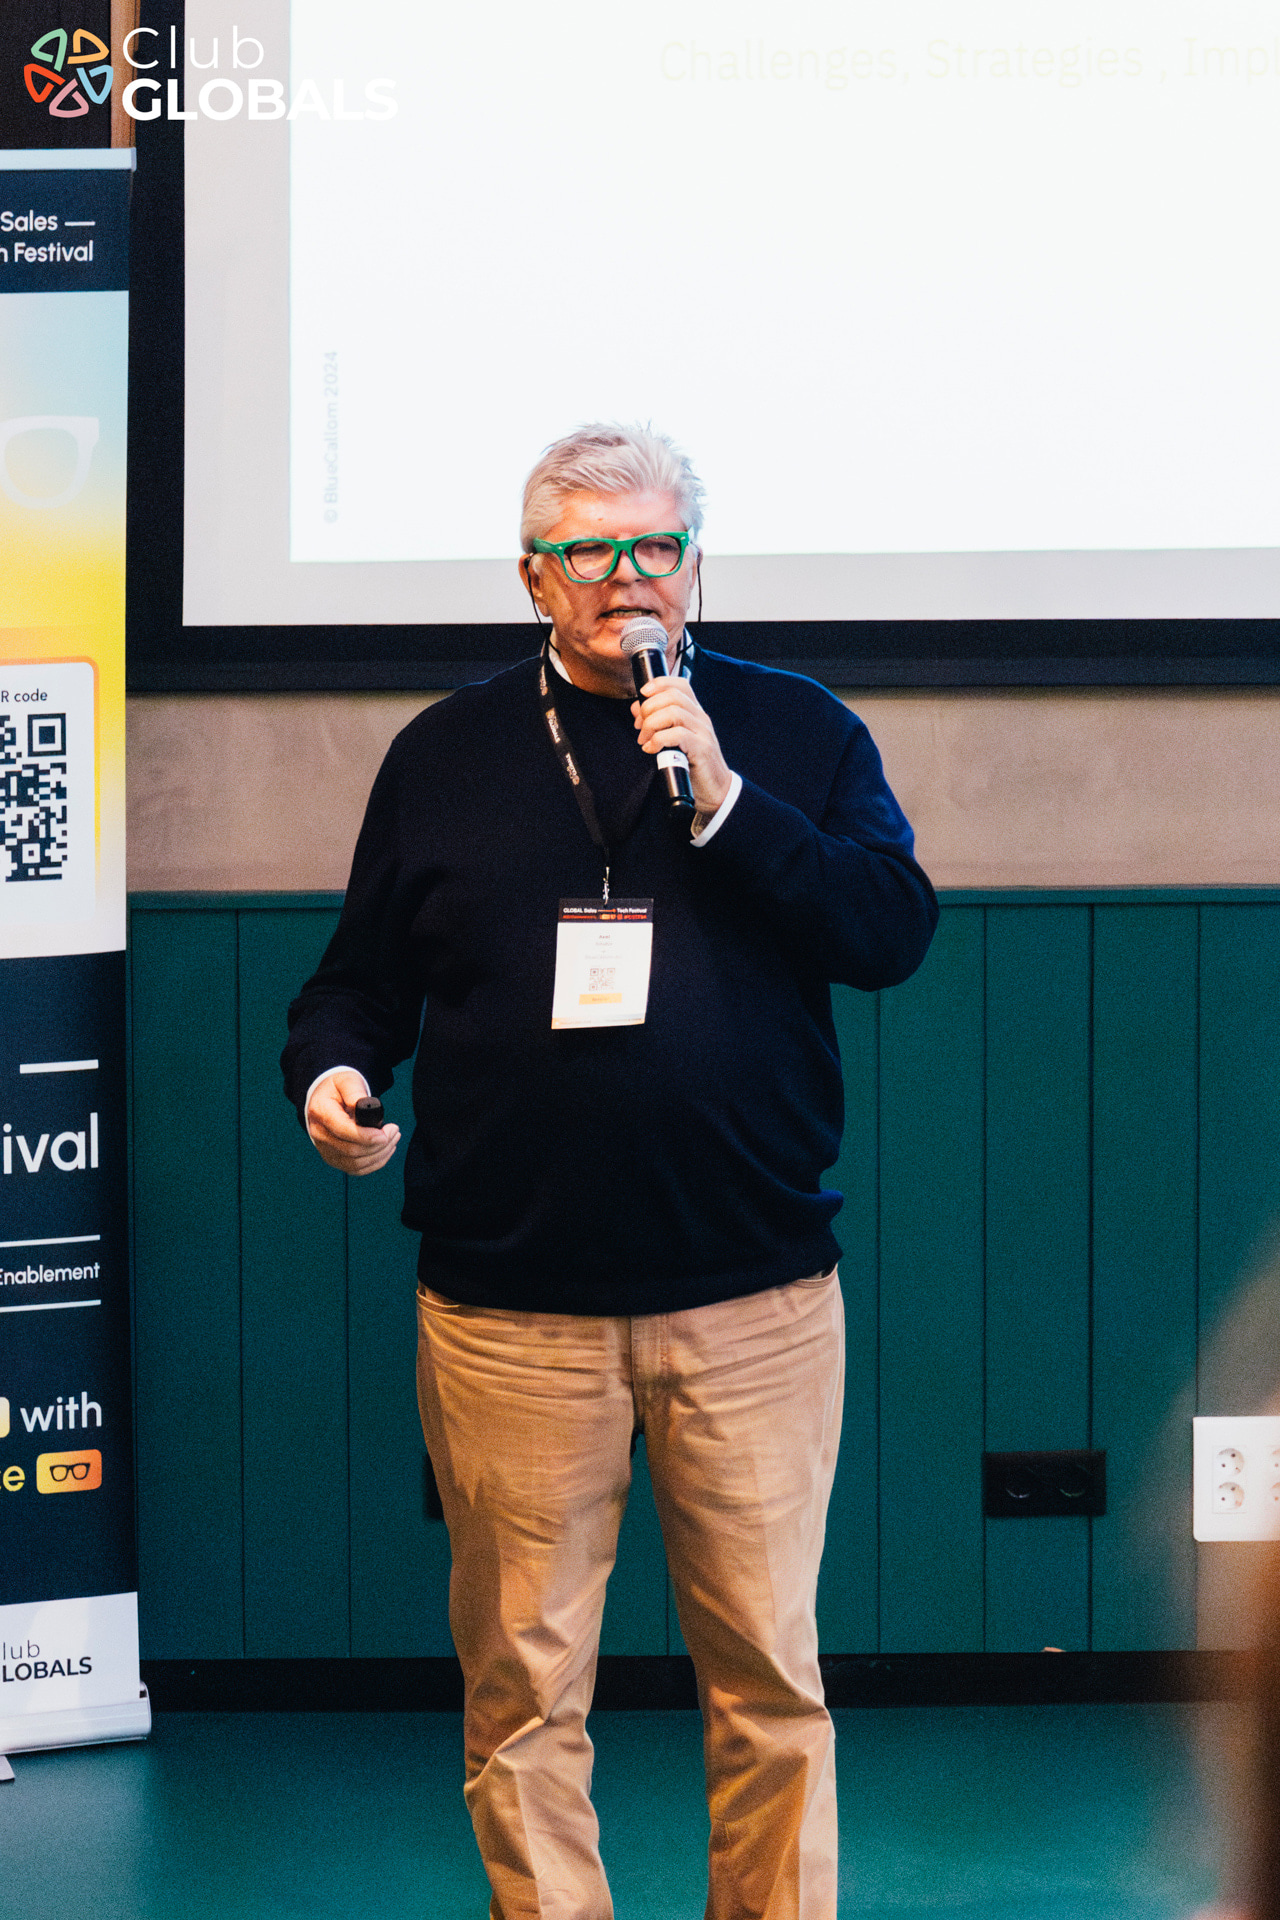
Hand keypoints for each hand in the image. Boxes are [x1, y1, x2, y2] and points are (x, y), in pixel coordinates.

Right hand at [305, 1069, 401, 1174]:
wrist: (325, 1099)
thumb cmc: (338, 1088)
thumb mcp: (346, 1081)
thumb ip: (355, 1092)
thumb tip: (366, 1106)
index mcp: (321, 1112)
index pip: (343, 1130)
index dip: (367, 1136)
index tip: (387, 1132)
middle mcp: (319, 1134)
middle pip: (351, 1150)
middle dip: (379, 1144)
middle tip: (395, 1131)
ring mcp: (325, 1149)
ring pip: (355, 1163)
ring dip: (380, 1154)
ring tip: (393, 1138)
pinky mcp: (334, 1159)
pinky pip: (356, 1169)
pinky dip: (375, 1163)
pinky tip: (386, 1150)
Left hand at [632, 674, 732, 815]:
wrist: (716, 789)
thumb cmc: (694, 764)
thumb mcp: (674, 739)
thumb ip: (658, 722)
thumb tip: (637, 707)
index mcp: (695, 713)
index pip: (680, 685)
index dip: (659, 683)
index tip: (642, 694)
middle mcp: (701, 718)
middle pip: (673, 696)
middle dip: (649, 708)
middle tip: (639, 726)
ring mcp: (703, 733)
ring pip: (674, 713)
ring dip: (651, 724)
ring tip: (644, 740)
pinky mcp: (702, 749)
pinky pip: (678, 735)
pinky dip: (659, 740)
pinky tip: (652, 749)